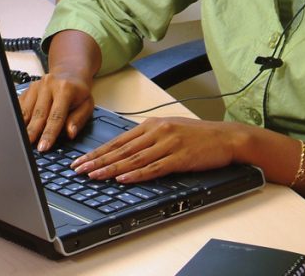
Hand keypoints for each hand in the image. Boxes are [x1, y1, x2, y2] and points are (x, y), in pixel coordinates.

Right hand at [18, 72, 94, 151]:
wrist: (70, 74)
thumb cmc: (79, 92)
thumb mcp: (87, 105)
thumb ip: (78, 120)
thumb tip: (70, 133)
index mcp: (65, 89)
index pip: (56, 116)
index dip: (49, 133)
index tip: (44, 146)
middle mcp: (48, 85)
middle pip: (38, 113)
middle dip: (33, 132)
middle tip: (28, 147)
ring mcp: (36, 86)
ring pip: (27, 110)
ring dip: (23, 126)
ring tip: (21, 140)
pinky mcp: (28, 88)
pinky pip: (20, 105)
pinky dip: (19, 118)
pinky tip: (17, 128)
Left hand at [71, 117, 242, 182]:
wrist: (225, 137)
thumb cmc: (197, 135)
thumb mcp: (168, 129)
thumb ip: (147, 137)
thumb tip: (126, 149)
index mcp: (150, 125)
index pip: (118, 140)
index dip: (98, 151)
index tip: (82, 160)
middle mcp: (156, 132)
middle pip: (121, 149)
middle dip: (97, 160)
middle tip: (79, 169)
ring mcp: (167, 144)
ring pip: (133, 158)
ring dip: (111, 168)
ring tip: (94, 176)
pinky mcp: (179, 157)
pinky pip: (154, 167)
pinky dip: (137, 174)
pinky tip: (124, 178)